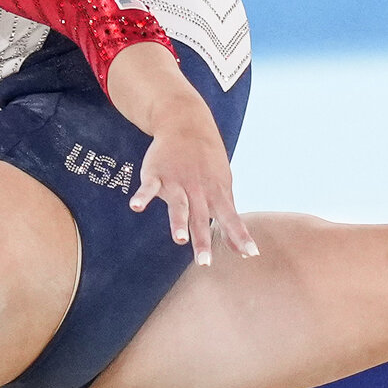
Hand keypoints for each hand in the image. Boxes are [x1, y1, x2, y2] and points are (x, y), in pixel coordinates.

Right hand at [105, 40, 256, 264]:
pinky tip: (136, 207)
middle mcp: (198, 190)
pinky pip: (149, 187)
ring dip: (178, 222)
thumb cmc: (208, 163)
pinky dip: (142, 196)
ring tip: (179, 240)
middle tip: (204, 262)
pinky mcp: (156, 174)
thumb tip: (241, 251)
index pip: (231, 218)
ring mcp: (177, 182)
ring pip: (179, 205)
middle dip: (203, 241)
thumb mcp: (224, 188)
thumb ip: (229, 219)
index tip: (251, 253)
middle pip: (201, 219)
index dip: (240, 236)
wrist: (187, 124)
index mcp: (216, 194)